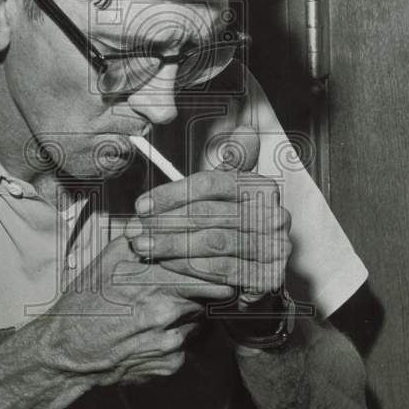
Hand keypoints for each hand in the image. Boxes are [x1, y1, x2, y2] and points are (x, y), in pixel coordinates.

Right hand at [43, 234, 236, 386]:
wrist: (67, 354)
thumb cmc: (83, 305)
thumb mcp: (103, 263)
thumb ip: (134, 239)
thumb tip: (152, 219)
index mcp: (153, 283)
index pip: (206, 272)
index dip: (213, 268)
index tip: (215, 264)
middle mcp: (167, 313)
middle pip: (208, 296)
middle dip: (202, 289)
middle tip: (189, 284)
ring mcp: (171, 342)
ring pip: (197, 320)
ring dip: (185, 313)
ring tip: (157, 310)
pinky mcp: (170, 365)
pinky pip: (185, 345)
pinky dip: (173, 337)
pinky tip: (149, 333)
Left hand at [123, 125, 291, 302]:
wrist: (256, 271)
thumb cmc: (235, 226)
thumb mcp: (232, 193)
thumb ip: (234, 164)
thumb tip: (245, 131)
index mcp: (262, 187)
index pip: (209, 184)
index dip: (171, 195)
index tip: (141, 206)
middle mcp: (274, 215)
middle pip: (207, 214)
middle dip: (164, 223)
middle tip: (134, 230)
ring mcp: (275, 247)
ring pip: (212, 243)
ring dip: (171, 246)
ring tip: (144, 247)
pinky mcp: (268, 277)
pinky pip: (221, 270)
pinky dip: (190, 268)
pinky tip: (167, 264)